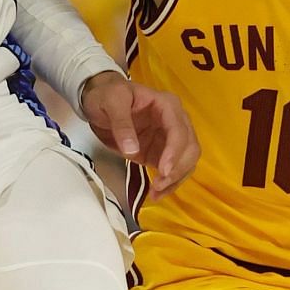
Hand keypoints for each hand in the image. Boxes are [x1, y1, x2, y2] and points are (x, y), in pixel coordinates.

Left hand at [79, 71, 199, 197]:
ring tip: (156, 193)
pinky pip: (174, 170)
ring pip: (187, 162)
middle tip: (159, 185)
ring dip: (176, 179)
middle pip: (190, 148)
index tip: (164, 171)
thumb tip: (132, 149)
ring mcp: (170, 138)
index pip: (179, 130)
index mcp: (167, 105)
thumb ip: (121, 124)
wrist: (99, 100)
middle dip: (178, 169)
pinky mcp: (162, 152)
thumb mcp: (111, 102)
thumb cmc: (107, 95)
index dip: (175, 152)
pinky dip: (169, 184)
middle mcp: (175, 121)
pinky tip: (157, 194)